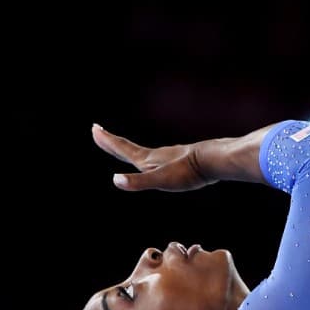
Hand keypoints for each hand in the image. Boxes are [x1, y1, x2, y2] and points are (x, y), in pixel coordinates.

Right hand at [91, 124, 214, 191]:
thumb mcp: (161, 179)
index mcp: (147, 159)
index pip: (122, 148)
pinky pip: (159, 160)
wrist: (215, 161)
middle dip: (112, 142)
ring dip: (129, 150)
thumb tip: (115, 180)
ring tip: (124, 149)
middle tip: (98, 131)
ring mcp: (168, 158)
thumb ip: (139, 181)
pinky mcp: (181, 162)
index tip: (94, 129)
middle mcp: (156, 156)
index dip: (107, 141)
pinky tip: (158, 164)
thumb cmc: (188, 171)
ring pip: (143, 153)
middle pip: (128, 148)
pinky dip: (150, 160)